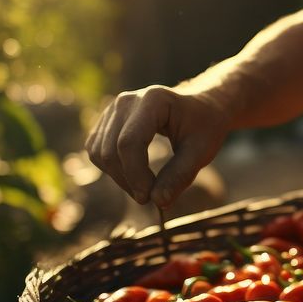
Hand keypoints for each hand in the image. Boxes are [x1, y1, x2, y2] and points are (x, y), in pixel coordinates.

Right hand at [84, 85, 230, 206]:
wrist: (202, 107)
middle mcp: (128, 101)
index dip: (135, 175)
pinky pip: (97, 150)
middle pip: (111, 150)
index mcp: (153, 100)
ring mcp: (114, 109)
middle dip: (128, 180)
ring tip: (146, 187)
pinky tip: (135, 176)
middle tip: (151, 198)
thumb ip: (180, 175)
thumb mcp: (202, 151)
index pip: (129, 142)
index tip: (149, 198)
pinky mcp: (107, 120)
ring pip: (100, 152)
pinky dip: (112, 170)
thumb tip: (158, 202)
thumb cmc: (205, 126)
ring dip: (119, 178)